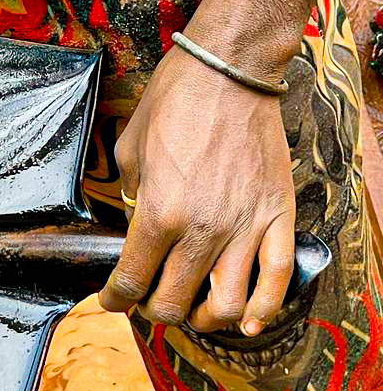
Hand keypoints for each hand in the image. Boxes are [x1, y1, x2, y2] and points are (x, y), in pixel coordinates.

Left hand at [97, 23, 295, 336]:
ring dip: (204, 317)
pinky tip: (248, 319)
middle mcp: (202, 229)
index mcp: (158, 214)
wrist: (229, 71)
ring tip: (193, 308)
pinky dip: (263, 307)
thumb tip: (135, 222)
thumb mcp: (130, 152)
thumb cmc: (175, 102)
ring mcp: (245, 226)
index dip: (115, 299)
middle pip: (175, 303)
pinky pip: (277, 276)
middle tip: (149, 301)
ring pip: (227, 304)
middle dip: (155, 311)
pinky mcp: (278, 215)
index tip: (112, 300)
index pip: (131, 281)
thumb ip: (131, 196)